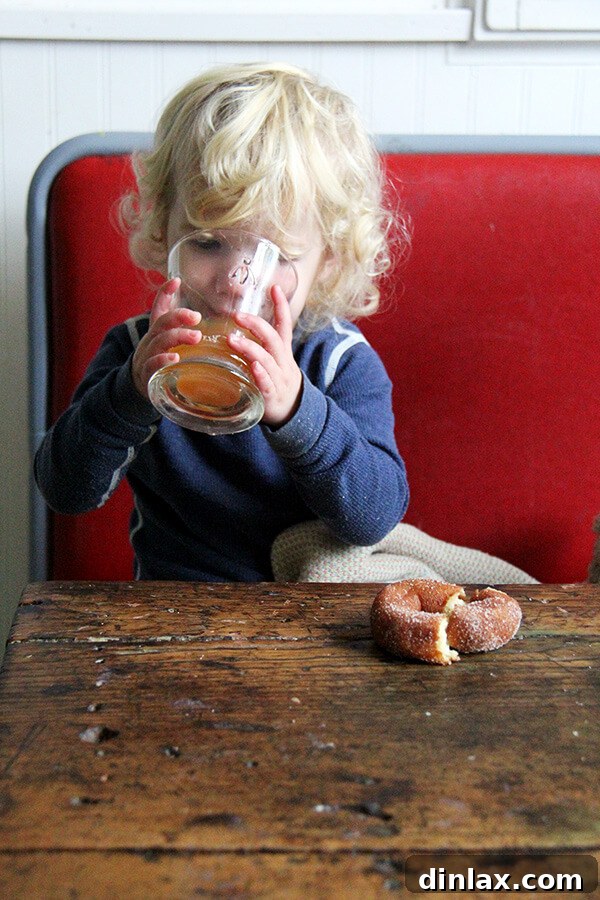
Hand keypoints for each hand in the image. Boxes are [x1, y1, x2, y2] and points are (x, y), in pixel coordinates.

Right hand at [131, 278, 201, 399]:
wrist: (140, 385)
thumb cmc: (162, 359)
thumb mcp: (172, 343)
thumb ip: (185, 329)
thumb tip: (212, 316)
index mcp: (158, 331)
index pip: (159, 307)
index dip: (165, 293)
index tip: (176, 281)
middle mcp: (151, 340)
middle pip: (162, 322)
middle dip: (179, 317)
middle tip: (197, 317)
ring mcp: (148, 355)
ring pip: (160, 341)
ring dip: (177, 336)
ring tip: (195, 337)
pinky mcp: (148, 374)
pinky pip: (153, 364)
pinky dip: (163, 360)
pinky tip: (175, 358)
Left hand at [227, 285, 302, 426]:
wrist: (293, 412)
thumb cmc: (276, 381)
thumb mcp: (274, 361)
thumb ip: (259, 345)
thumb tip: (234, 326)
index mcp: (283, 352)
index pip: (284, 326)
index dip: (281, 307)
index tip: (275, 288)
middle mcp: (283, 362)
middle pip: (274, 339)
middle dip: (256, 325)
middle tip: (237, 316)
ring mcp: (279, 379)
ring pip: (267, 360)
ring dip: (250, 348)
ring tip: (232, 340)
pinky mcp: (272, 396)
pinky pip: (267, 384)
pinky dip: (261, 375)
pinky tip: (252, 367)